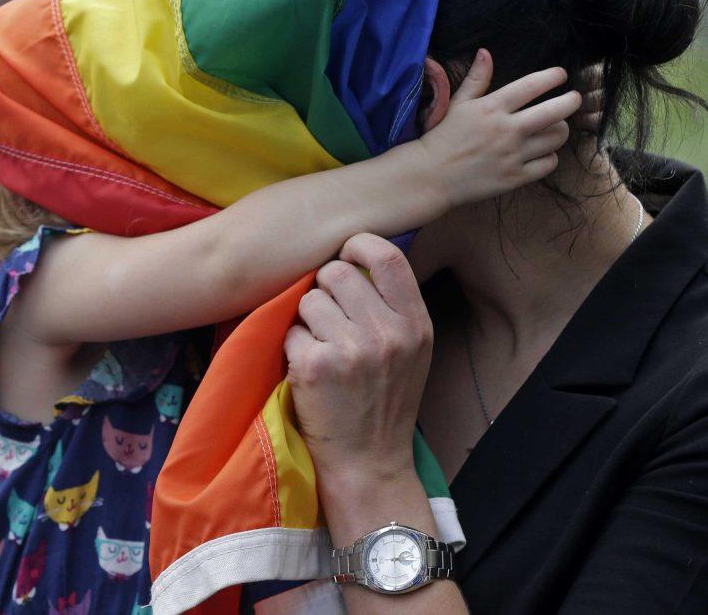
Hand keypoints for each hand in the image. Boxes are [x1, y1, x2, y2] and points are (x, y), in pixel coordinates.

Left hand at [284, 233, 432, 483]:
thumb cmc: (386, 401)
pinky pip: (291, 331)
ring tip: (323, 346)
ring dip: (308, 319)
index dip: (359, 245)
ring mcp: (351, 350)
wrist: (369, 462)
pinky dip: (295, 347)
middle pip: (337, 272)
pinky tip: (311, 370)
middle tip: (329, 314)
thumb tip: (358, 256)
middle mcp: (387, 333)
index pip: (388, 256)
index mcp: (415, 324)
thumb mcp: (412, 351)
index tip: (347, 255)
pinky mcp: (315, 367)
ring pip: (309, 300)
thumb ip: (394, 306)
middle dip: (324, 286)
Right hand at [417, 49, 581, 207]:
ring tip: (555, 127)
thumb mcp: (458, 104)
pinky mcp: (515, 178)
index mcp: (492, 107)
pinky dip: (550, 157)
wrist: (432, 176)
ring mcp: (513, 155)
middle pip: (554, 112)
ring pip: (555, 138)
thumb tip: (486, 52)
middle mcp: (507, 130)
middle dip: (571, 102)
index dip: (552, 77)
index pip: (531, 86)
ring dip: (560, 130)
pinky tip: (542, 152)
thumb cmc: (444, 137)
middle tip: (574, 98)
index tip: (561, 75)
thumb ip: (476, 79)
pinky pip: (548, 164)